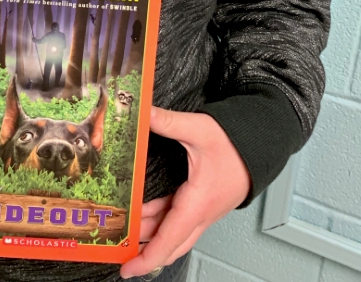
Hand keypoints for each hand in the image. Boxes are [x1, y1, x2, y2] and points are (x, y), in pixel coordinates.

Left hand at [120, 107, 250, 278]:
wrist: (260, 146)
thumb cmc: (236, 144)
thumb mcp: (199, 129)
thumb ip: (168, 122)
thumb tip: (144, 113)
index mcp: (198, 204)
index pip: (169, 240)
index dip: (147, 257)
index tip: (128, 268)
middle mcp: (200, 213)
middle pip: (169, 244)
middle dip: (144, 252)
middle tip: (119, 252)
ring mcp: (202, 210)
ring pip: (173, 232)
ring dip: (149, 234)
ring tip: (124, 232)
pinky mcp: (201, 203)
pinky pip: (177, 220)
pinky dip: (159, 221)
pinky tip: (143, 214)